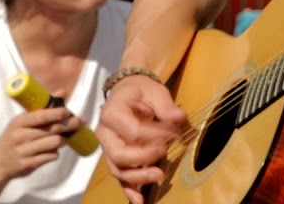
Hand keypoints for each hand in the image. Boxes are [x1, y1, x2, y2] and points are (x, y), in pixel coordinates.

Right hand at [0, 107, 84, 179]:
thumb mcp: (22, 122)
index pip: (42, 115)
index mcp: (19, 122)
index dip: (58, 113)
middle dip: (70, 125)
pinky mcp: (28, 164)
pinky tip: (51, 152)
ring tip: (63, 139)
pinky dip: (55, 153)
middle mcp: (20, 136)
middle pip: (53, 129)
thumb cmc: (14, 138)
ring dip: (63, 140)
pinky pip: (51, 156)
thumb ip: (43, 108)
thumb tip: (63, 92)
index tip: (69, 112)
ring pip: (55, 142)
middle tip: (80, 122)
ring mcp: (23, 151)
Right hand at [95, 75, 187, 203]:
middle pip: (119, 154)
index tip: (174, 134)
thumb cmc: (141, 91)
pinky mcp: (115, 158)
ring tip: (158, 175)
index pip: (133, 132)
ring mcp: (108, 147)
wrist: (128, 92)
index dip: (155, 136)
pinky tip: (139, 201)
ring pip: (118, 169)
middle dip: (143, 158)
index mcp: (112, 113)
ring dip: (137, 177)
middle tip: (164, 152)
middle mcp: (105, 133)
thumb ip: (165, 106)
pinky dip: (129, 190)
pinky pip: (120, 176)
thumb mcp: (154, 91)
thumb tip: (179, 118)